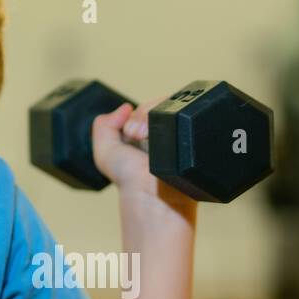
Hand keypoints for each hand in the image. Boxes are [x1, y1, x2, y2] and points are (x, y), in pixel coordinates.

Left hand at [91, 97, 197, 218]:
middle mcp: (165, 133)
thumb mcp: (105, 152)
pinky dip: (178, 120)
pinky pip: (189, 117)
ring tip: (148, 137)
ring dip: (159, 118)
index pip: (148, 107)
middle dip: (145, 115)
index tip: (130, 132)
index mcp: (146, 133)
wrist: (153, 194)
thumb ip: (103, 125)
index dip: (139, 114)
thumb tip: (126, 107)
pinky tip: (167, 137)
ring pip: (174, 108)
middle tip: (138, 136)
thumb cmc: (129, 179)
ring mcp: (181, 135)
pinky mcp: (194, 140)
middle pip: (161, 104)